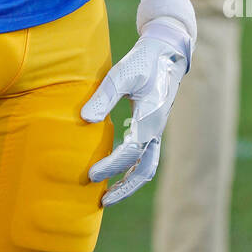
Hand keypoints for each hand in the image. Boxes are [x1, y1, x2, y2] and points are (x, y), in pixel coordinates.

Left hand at [81, 30, 188, 205]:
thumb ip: (104, 96)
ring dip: (130, 183)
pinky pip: (146, 156)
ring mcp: (157, 129)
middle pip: (145, 169)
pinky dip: (133, 169)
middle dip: (124, 188)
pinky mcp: (153, 126)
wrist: (167, 51)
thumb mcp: (122, 73)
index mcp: (151, 118)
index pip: (131, 152)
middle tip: (102, 201)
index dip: (111, 165)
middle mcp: (156, 128)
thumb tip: (85, 119)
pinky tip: (116, 171)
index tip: (91, 174)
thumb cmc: (143, 60)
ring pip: (148, 166)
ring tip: (108, 196)